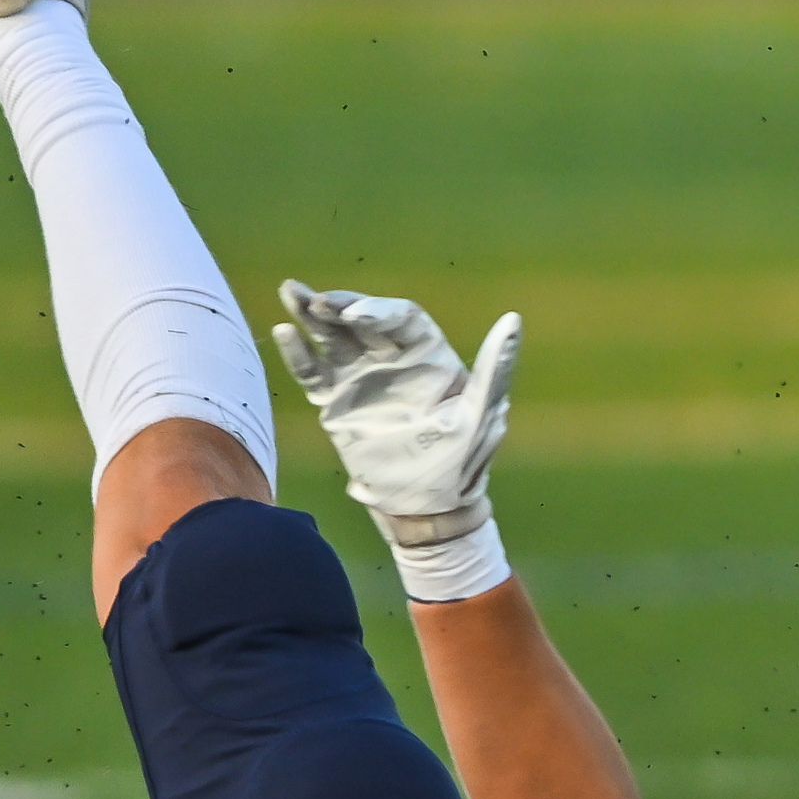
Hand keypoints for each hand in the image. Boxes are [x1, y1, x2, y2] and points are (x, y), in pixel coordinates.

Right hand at [272, 282, 520, 523]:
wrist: (425, 508)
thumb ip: (495, 367)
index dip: (378, 310)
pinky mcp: (338, 403)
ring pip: (333, 337)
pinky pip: (314, 373)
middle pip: (362, 319)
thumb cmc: (460, 462)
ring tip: (290, 290)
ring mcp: (362, 379)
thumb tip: (513, 320)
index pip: (401, 318)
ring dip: (312, 315)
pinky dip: (298, 354)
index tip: (355, 315)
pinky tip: (284, 331)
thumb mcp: (481, 415)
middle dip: (340, 306)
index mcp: (429, 356)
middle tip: (316, 299)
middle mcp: (393, 359)